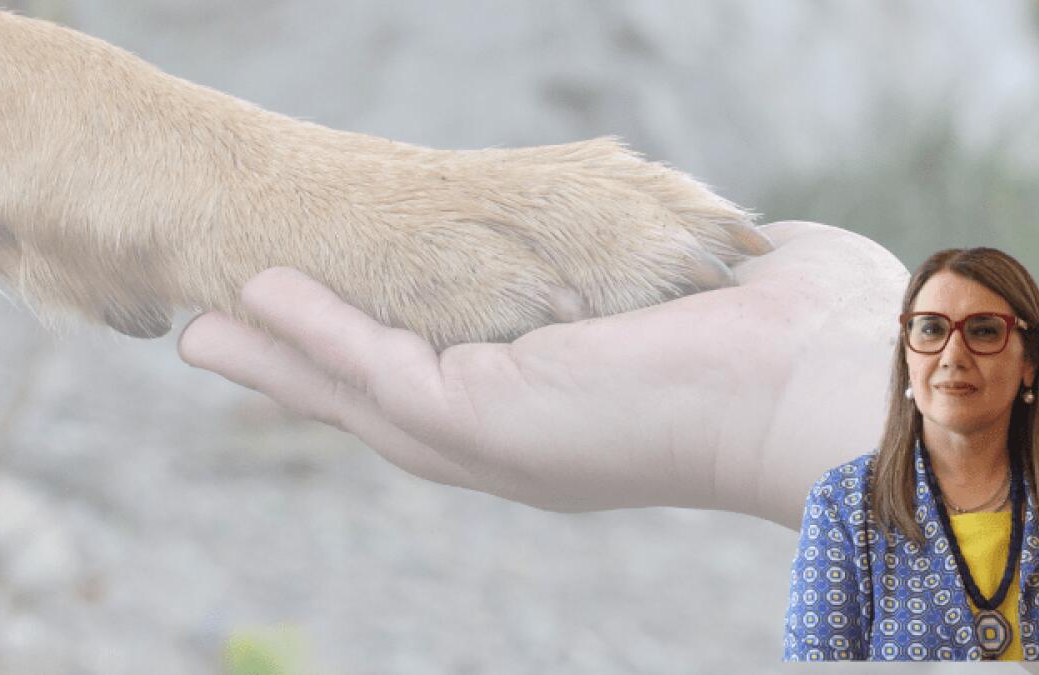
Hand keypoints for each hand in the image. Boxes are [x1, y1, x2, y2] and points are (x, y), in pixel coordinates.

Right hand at [177, 221, 907, 524]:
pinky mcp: (490, 417)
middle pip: (386, 407)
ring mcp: (502, 438)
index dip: (380, 359)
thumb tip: (662, 253)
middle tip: (223, 343)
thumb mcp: (689, 293)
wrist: (830, 378)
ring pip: (361, 399)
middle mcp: (525, 441)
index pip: (452, 386)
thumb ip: (645, 279)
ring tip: (208, 332)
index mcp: (569, 416)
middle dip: (304, 374)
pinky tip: (258, 302)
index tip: (322, 326)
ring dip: (284, 361)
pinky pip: (375, 372)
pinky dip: (312, 338)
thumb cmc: (792, 333)